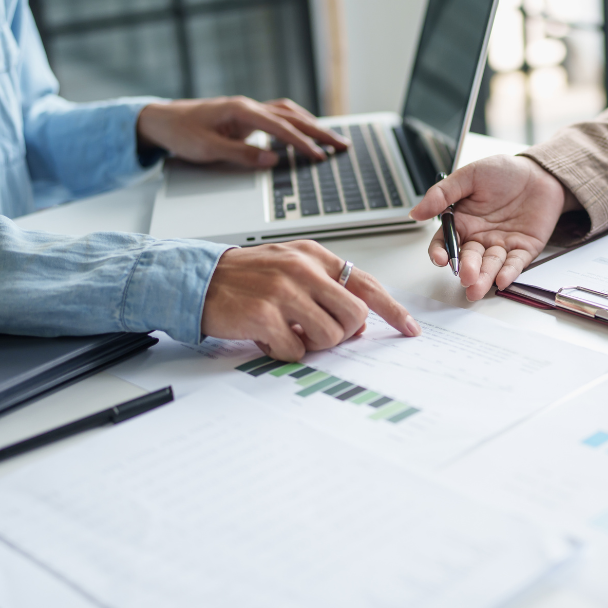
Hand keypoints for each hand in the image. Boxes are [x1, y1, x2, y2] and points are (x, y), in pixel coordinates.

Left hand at [136, 97, 347, 167]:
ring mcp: (248, 110)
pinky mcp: (247, 116)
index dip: (302, 143)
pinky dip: (297, 124)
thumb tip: (272, 160)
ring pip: (289, 113)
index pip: (280, 127)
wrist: (161, 120)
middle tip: (342, 145)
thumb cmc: (180, 133)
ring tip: (332, 140)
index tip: (320, 156)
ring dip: (312, 125)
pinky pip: (279, 117)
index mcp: (240, 111)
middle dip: (319, 131)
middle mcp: (248, 106)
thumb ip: (241, 154)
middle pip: (292, 116)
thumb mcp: (206, 149)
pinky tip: (307, 132)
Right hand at [201, 241, 419, 360]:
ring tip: (288, 332)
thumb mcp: (290, 268)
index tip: (410, 328)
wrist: (197, 279)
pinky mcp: (264, 315)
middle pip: (355, 316)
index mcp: (314, 256)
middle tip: (317, 333)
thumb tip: (360, 322)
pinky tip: (267, 337)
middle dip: (343, 334)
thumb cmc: (246, 278)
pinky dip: (284, 352)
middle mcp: (302, 269)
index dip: (393, 310)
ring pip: (330, 335)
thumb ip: (326, 287)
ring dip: (312, 344)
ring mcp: (283, 291)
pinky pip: (296, 350)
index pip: (367, 284)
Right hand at [408, 155, 577, 299]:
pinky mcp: (524, 249)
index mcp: (463, 222)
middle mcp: (480, 237)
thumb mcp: (469, 176)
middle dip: (467, 269)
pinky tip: (502, 280)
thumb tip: (416, 212)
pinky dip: (509, 272)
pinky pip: (515, 263)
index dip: (441, 252)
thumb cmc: (504, 171)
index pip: (446, 243)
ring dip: (484, 277)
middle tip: (466, 276)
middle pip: (469, 258)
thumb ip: (442, 194)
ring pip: (490, 265)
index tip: (441, 259)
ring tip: (477, 287)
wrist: (540, 171)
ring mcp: (502, 244)